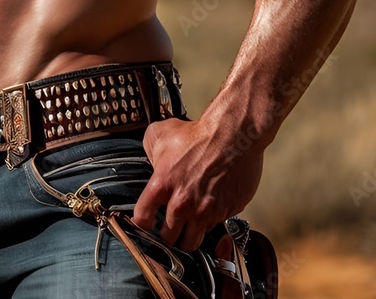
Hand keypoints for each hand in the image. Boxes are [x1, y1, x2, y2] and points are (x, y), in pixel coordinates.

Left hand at [132, 117, 263, 251]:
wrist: (233, 134)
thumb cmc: (199, 133)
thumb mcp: (161, 133)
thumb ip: (148, 151)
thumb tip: (150, 163)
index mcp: (163, 183)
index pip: (142, 218)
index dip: (142, 221)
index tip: (146, 220)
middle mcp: (183, 202)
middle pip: (168, 238)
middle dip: (166, 233)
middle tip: (168, 225)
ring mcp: (206, 211)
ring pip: (191, 242)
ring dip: (186, 237)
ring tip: (186, 227)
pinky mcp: (226, 212)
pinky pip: (214, 228)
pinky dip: (209, 223)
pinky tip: (207, 210)